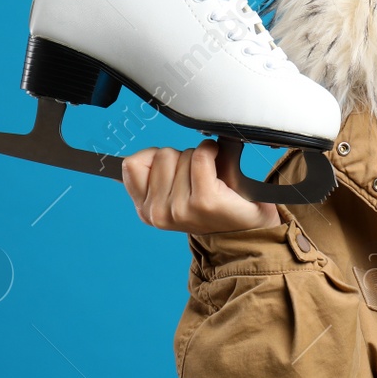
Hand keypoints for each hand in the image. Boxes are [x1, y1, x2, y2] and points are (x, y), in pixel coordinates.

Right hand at [122, 138, 279, 233]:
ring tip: (211, 179)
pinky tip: (219, 164)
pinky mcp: (204, 201)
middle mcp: (158, 213)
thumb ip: (153, 173)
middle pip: (161, 155)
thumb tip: (128, 160)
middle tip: (198, 178)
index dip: (154, 156)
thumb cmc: (213, 202)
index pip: (131, 164)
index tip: (173, 167)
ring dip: (199, 158)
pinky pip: (201, 157)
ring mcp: (180, 209)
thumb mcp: (175, 190)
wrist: (248, 225)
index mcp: (146, 210)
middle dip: (182, 158)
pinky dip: (212, 151)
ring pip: (183, 155)